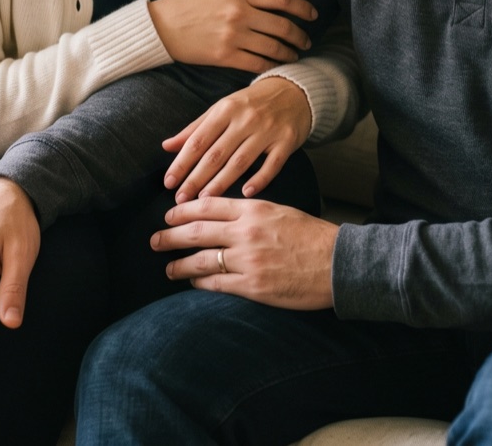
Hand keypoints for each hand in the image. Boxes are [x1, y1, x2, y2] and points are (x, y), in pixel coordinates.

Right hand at [148, 0, 317, 72]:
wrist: (160, 28)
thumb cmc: (184, 0)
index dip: (303, 7)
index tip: (313, 14)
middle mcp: (239, 14)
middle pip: (282, 26)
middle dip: (300, 35)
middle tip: (307, 39)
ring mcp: (233, 37)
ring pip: (273, 48)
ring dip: (290, 53)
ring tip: (295, 54)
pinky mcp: (225, 57)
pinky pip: (257, 64)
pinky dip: (271, 66)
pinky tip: (277, 66)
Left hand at [152, 197, 336, 308]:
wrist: (338, 262)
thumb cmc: (312, 236)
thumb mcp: (280, 211)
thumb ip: (250, 212)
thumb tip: (222, 216)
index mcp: (253, 209)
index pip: (207, 206)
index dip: (183, 210)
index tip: (168, 214)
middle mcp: (246, 232)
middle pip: (196, 231)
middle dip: (170, 235)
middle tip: (154, 240)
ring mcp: (248, 259)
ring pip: (201, 260)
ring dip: (179, 264)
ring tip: (167, 268)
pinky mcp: (253, 285)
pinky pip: (217, 284)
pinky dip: (200, 284)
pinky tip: (192, 283)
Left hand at [162, 76, 311, 201]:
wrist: (294, 91)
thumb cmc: (251, 103)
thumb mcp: (222, 108)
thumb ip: (196, 128)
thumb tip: (167, 146)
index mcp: (225, 109)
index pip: (199, 140)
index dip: (182, 162)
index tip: (169, 182)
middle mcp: (245, 119)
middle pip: (216, 154)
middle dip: (196, 178)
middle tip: (180, 198)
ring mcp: (267, 130)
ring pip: (240, 161)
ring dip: (220, 183)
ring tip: (204, 200)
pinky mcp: (287, 140)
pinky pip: (272, 164)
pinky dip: (259, 179)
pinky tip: (245, 194)